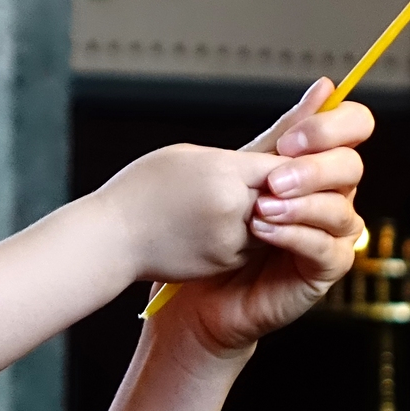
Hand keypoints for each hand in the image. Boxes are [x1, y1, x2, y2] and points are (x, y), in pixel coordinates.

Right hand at [95, 142, 285, 283]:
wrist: (112, 238)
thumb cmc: (143, 189)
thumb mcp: (187, 156)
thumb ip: (236, 157)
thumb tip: (274, 149)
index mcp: (223, 170)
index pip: (285, 164)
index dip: (294, 164)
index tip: (297, 160)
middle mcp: (232, 206)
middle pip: (288, 197)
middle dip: (289, 192)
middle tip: (290, 186)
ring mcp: (230, 238)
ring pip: (276, 224)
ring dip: (273, 216)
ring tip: (246, 205)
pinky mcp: (224, 262)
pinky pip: (253, 246)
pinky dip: (248, 236)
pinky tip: (224, 227)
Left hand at [163, 78, 371, 355]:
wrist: (197, 287)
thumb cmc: (217, 229)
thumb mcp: (245, 174)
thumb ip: (283, 136)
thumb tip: (325, 87)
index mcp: (319, 165)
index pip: (354, 130)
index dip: (332, 127)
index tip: (290, 140)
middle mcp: (333, 197)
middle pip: (352, 167)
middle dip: (313, 169)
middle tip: (273, 179)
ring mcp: (332, 235)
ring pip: (342, 210)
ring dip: (301, 206)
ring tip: (260, 210)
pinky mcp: (324, 271)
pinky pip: (327, 249)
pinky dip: (297, 237)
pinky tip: (264, 232)